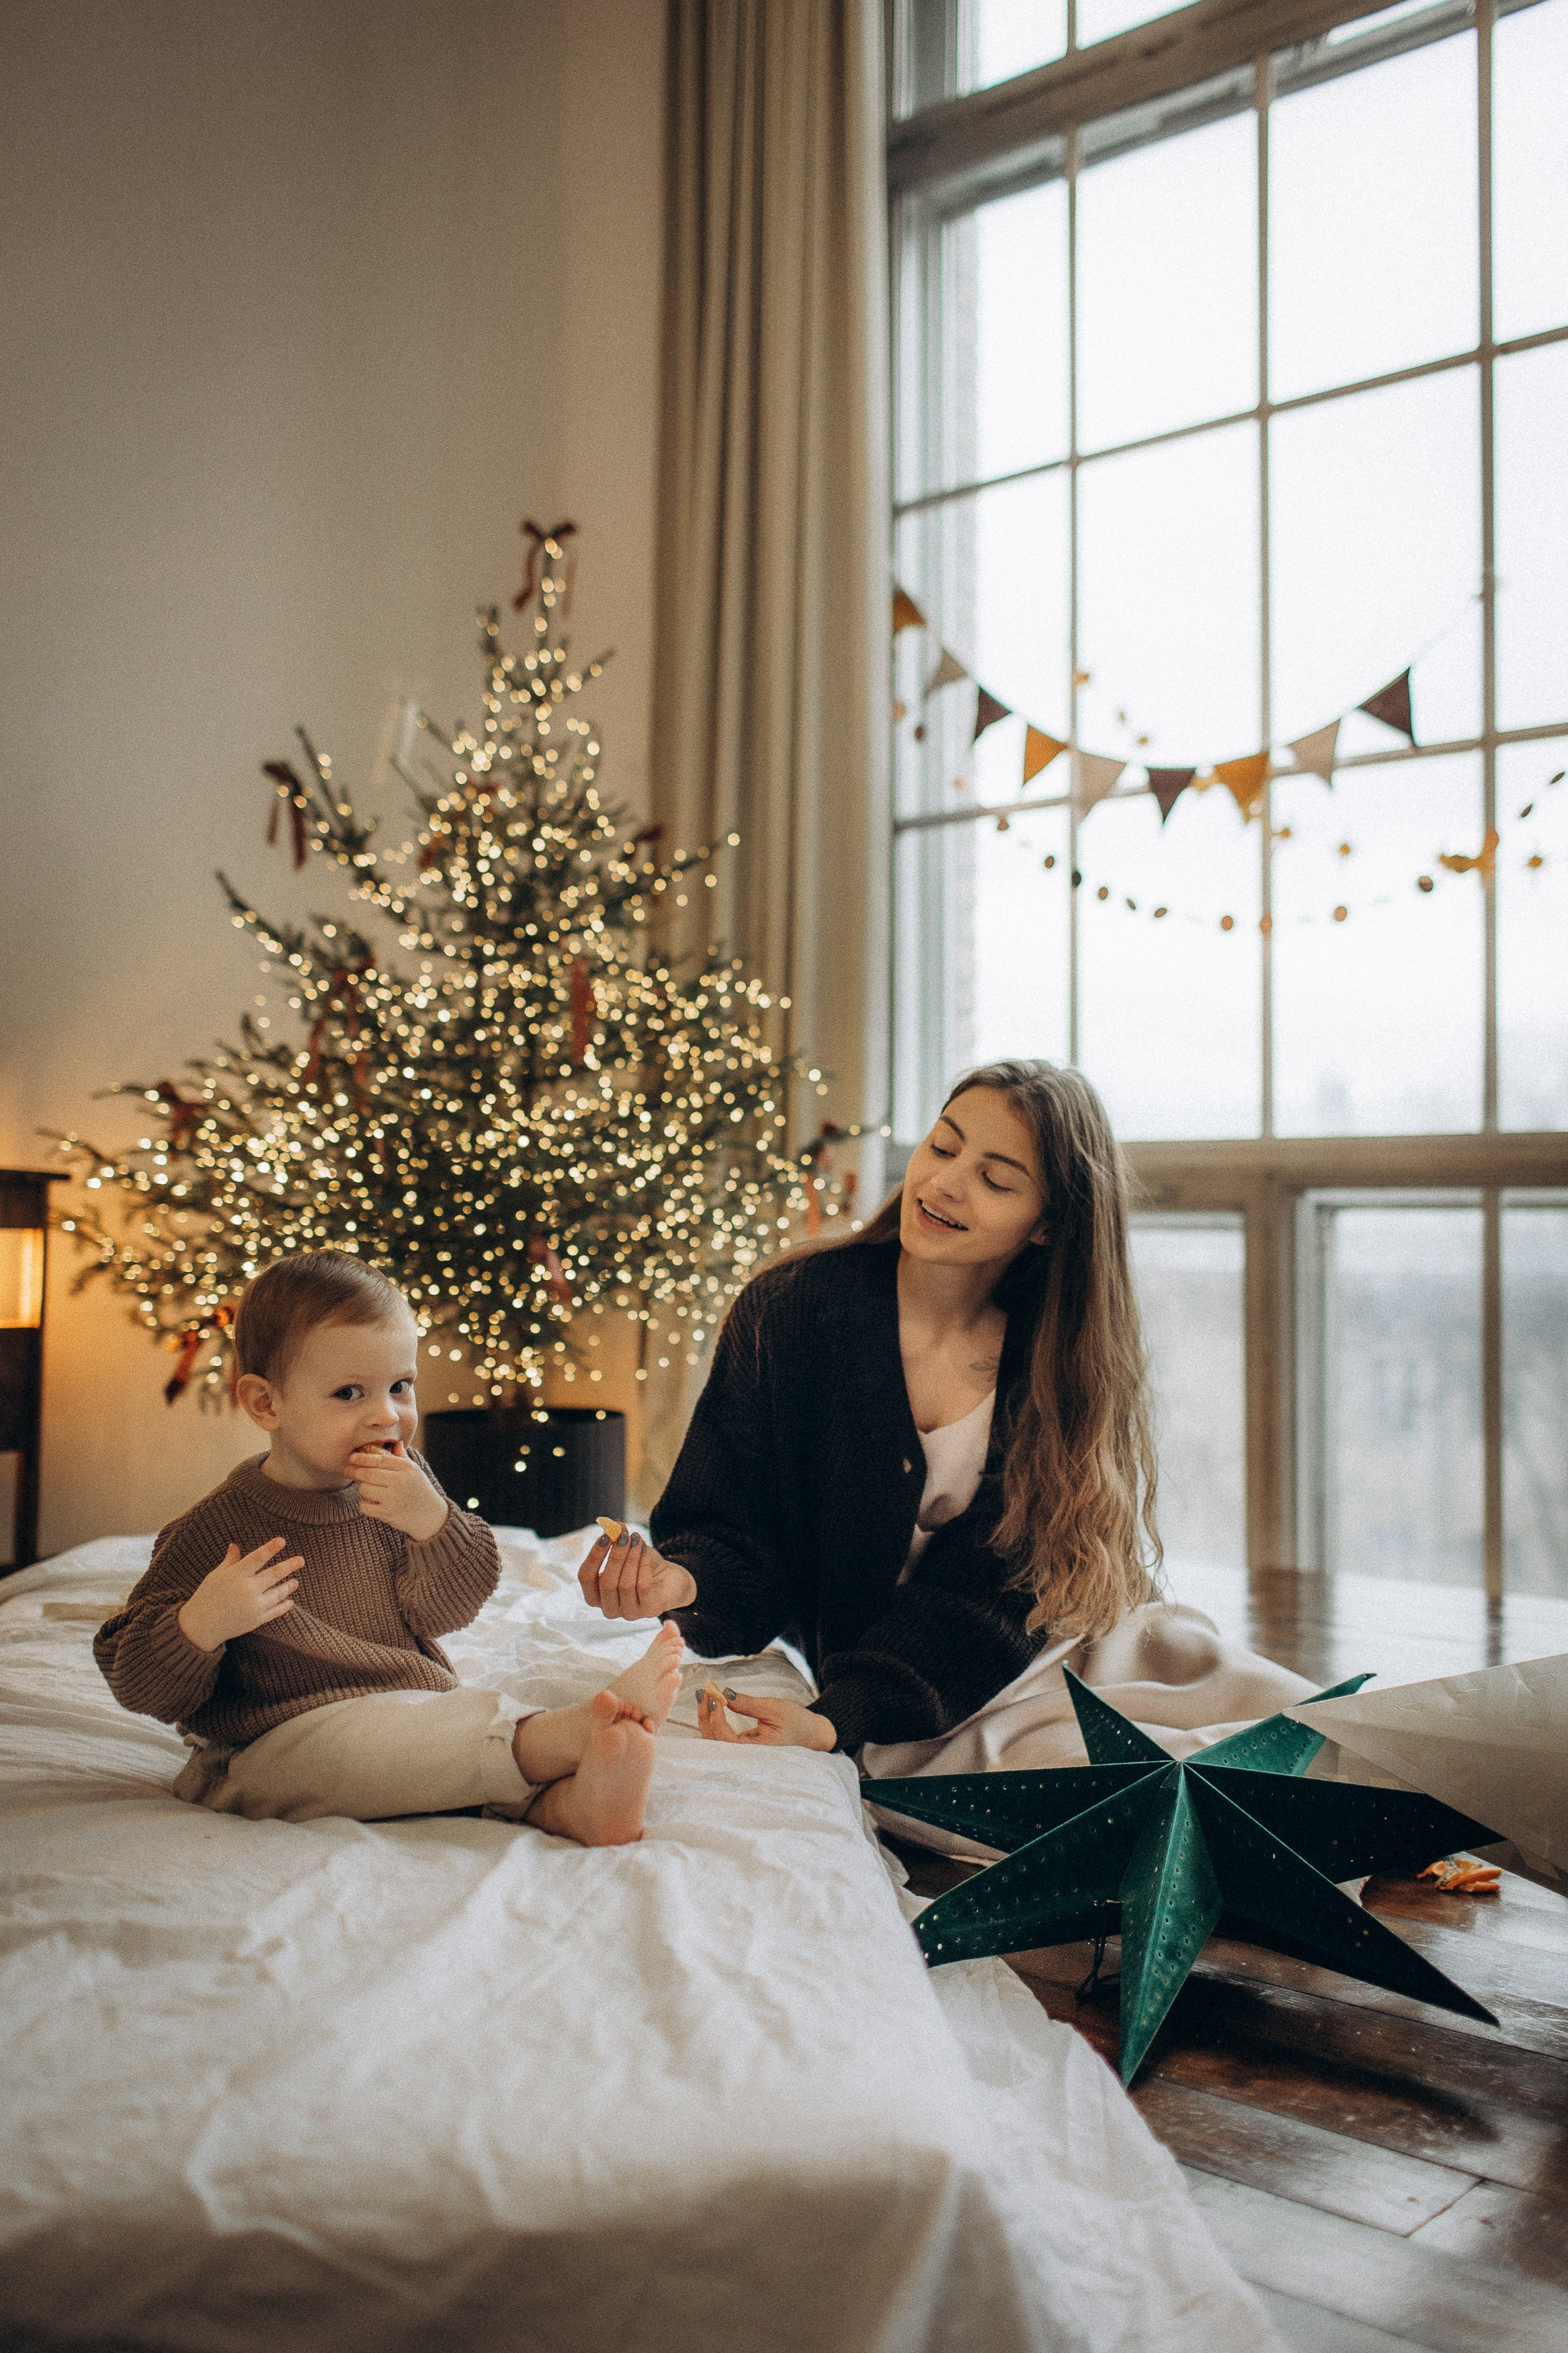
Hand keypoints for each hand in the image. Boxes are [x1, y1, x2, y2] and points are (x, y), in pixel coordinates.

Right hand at [177, 1538, 301, 1652]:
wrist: (200, 1626)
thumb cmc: (206, 1596)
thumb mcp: (216, 1576)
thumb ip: (230, 1561)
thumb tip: (235, 1545)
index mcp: (236, 1575)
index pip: (257, 1558)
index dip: (270, 1548)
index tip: (282, 1541)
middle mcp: (247, 1589)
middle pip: (273, 1574)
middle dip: (289, 1566)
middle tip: (301, 1560)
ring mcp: (253, 1606)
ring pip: (277, 1593)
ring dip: (288, 1587)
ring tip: (296, 1581)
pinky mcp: (255, 1620)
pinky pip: (274, 1612)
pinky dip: (284, 1606)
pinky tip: (290, 1601)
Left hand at [350, 1442, 448, 1541]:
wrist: (431, 1516)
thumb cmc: (420, 1490)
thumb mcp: (415, 1471)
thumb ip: (402, 1457)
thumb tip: (395, 1443)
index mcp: (406, 1468)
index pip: (379, 1460)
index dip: (362, 1458)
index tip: (352, 1457)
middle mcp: (400, 1482)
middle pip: (368, 1474)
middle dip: (354, 1471)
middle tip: (348, 1470)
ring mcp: (394, 1499)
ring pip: (365, 1490)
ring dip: (363, 1489)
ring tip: (368, 1489)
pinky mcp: (388, 1514)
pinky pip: (365, 1506)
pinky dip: (365, 1504)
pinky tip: (371, 1502)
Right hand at [578, 1525, 696, 1619]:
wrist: (669, 1579)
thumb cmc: (641, 1565)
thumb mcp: (627, 1550)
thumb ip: (617, 1538)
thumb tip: (612, 1524)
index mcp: (595, 1595)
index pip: (585, 1577)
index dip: (594, 1555)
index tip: (605, 1536)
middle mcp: (608, 1608)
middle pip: (606, 1582)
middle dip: (615, 1556)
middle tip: (624, 1536)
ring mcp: (629, 1613)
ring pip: (625, 1585)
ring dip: (631, 1558)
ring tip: (637, 1539)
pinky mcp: (648, 1611)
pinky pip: (643, 1587)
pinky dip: (643, 1565)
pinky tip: (645, 1549)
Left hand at [697, 1688, 836, 1750]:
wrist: (809, 1733)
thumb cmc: (796, 1722)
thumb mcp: (773, 1709)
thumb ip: (747, 1704)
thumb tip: (724, 1693)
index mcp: (757, 1752)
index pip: (726, 1741)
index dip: (716, 1720)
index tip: (715, 1698)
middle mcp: (745, 1758)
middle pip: (715, 1742)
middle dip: (706, 1716)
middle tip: (703, 1691)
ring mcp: (741, 1754)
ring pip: (714, 1741)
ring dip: (706, 1718)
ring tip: (703, 1695)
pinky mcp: (739, 1748)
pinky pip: (720, 1738)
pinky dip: (713, 1721)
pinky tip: (710, 1705)